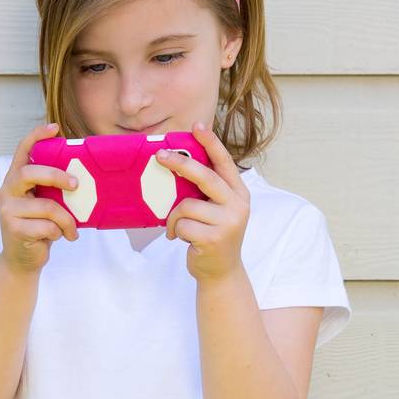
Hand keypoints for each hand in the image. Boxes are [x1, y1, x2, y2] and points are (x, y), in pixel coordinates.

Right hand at [0, 121, 80, 273]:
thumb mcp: (44, 204)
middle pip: (29, 173)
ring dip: (66, 219)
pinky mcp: (14, 229)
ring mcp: (8, 210)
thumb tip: (83, 179)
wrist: (22, 260)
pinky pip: (47, 226)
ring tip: (72, 229)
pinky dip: (59, 232)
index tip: (54, 128)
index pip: (22, 151)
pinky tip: (61, 237)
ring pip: (46, 207)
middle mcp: (7, 191)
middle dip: (57, 176)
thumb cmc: (38, 228)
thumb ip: (52, 190)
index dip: (36, 136)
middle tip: (77, 185)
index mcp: (15, 180)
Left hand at [156, 123, 250, 284]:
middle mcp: (237, 205)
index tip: (196, 126)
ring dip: (175, 217)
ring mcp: (228, 222)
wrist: (221, 272)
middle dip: (180, 163)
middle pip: (204, 176)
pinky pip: (182, 225)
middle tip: (159, 156)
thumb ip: (207, 192)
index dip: (210, 142)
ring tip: (178, 228)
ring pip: (186, 206)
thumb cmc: (212, 236)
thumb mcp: (217, 211)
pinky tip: (182, 239)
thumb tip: (177, 165)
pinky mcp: (214, 238)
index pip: (224, 162)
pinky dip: (175, 232)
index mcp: (238, 193)